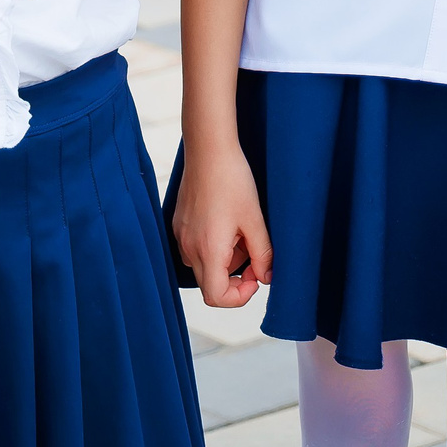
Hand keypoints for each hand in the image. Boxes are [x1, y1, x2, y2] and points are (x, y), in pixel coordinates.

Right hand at [173, 141, 271, 307]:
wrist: (208, 149)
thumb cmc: (232, 181)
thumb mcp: (254, 219)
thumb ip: (262, 254)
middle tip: (255, 255)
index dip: (239, 297)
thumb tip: (266, 277)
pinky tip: (228, 223)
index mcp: (207, 250)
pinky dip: (214, 247)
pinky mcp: (180, 225)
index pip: (216, 297)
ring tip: (241, 232)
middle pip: (210, 285)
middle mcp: (189, 248)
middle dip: (236, 278)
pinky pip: (196, 249)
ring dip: (225, 261)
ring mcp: (181, 236)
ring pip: (204, 267)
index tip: (256, 277)